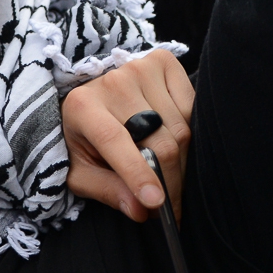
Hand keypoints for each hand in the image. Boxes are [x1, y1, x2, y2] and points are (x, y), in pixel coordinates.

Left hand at [62, 49, 192, 222]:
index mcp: (82, 106)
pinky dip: (190, 131)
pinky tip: (172, 141)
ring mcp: (140, 68)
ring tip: (167, 178)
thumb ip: (106, 190)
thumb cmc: (82, 139)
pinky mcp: (164, 62)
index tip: (157, 204)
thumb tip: (140, 210)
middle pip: (158, 141)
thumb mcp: (80, 171)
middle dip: (168, 182)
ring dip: (180, 163)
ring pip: (180, 128)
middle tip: (168, 208)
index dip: (138, 173)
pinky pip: (192, 107)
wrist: (89, 98)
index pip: (116, 140)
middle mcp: (113, 82)